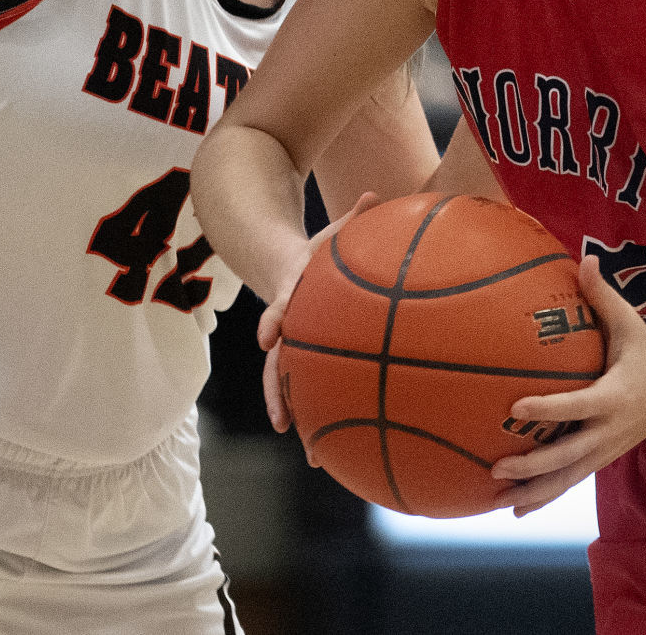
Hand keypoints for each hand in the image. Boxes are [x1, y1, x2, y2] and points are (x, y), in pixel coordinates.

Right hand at [259, 191, 383, 435]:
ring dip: (297, 416)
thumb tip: (375, 193)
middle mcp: (284, 327)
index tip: (271, 334)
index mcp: (290, 295)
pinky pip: (306, 388)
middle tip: (284, 421)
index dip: (274, 318)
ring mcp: (288, 348)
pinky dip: (316, 416)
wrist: (282, 268)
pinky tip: (330, 447)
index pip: (278, 306)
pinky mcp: (299, 360)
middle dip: (278, 391)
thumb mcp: (330, 234)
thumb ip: (352, 217)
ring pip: (287, 385)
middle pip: (275, 363)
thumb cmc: (314, 252)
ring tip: (313, 452)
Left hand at [489, 255, 645, 515]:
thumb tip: (585, 256)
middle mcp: (610, 429)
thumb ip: (603, 295)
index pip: (577, 405)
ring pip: (568, 478)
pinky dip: (544, 495)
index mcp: (615, 396)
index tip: (516, 407)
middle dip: (533, 464)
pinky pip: (571, 481)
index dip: (548, 409)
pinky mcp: (603, 459)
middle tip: (496, 464)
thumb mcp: (631, 324)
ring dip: (534, 490)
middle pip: (569, 455)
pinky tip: (514, 507)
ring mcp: (607, 450)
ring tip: (497, 497)